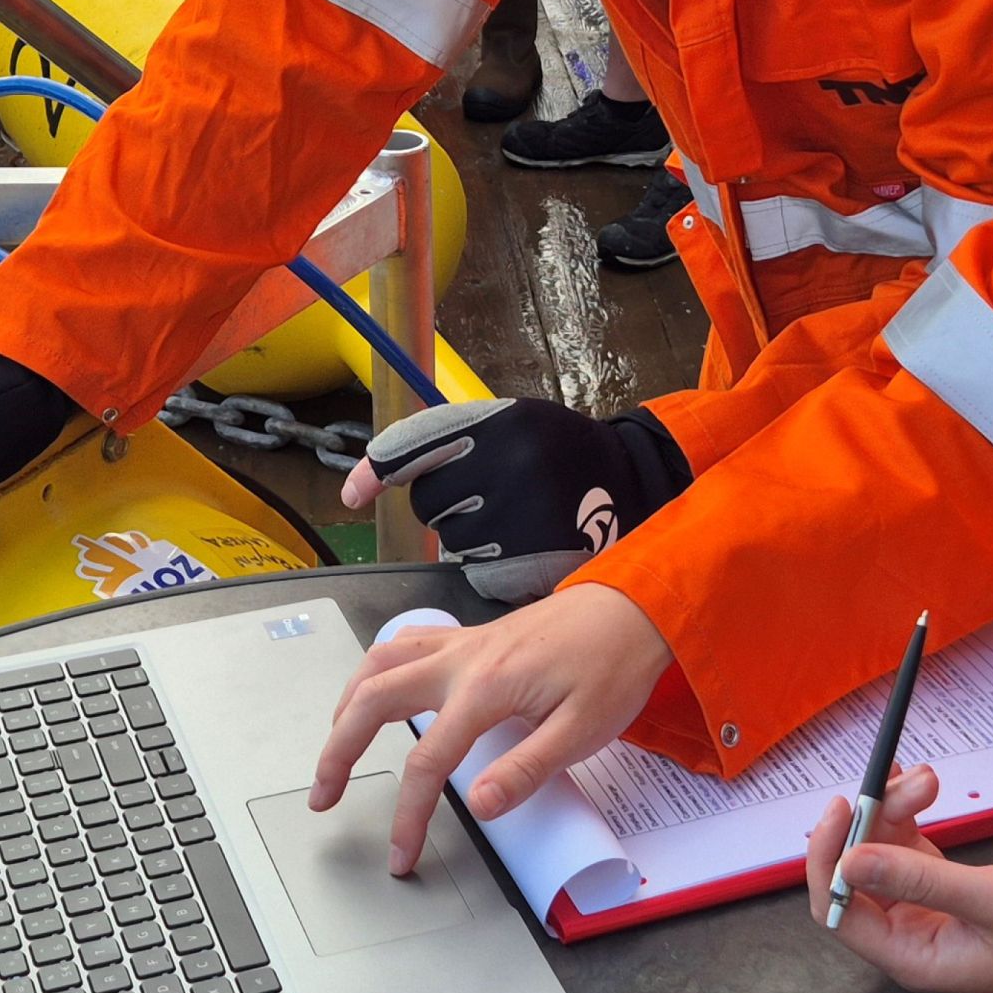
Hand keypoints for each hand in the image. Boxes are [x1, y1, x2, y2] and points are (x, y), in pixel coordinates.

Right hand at [311, 584, 672, 875]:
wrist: (634, 609)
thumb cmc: (613, 666)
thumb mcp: (583, 730)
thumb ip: (527, 769)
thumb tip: (481, 808)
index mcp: (487, 688)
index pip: (427, 761)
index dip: (407, 814)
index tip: (401, 854)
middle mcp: (461, 660)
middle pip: (374, 700)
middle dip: (338, 750)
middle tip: (324, 796)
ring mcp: (461, 643)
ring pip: (378, 664)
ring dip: (347, 705)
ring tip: (334, 746)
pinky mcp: (469, 638)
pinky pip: (402, 645)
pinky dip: (374, 670)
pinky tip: (373, 691)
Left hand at [340, 398, 690, 602]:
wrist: (640, 484)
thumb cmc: (566, 454)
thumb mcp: (514, 424)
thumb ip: (449, 442)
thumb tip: (368, 478)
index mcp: (499, 422)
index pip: (413, 444)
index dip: (377, 471)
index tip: (352, 493)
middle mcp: (508, 463)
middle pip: (430, 500)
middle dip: (448, 505)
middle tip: (489, 498)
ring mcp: (521, 513)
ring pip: (454, 539)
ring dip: (474, 537)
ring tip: (520, 519)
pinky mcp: (534, 558)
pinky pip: (483, 570)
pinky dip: (497, 565)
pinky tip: (528, 545)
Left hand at [805, 764, 992, 992]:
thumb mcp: (986, 899)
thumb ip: (918, 879)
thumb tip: (851, 859)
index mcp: (909, 956)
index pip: (839, 911)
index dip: (830, 858)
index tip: (843, 807)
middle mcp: (907, 937)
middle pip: (859, 874)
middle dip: (870, 823)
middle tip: (895, 780)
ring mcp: (922, 911)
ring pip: (883, 852)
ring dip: (895, 810)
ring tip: (926, 777)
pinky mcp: (939, 887)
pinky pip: (907, 847)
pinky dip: (909, 815)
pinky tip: (922, 787)